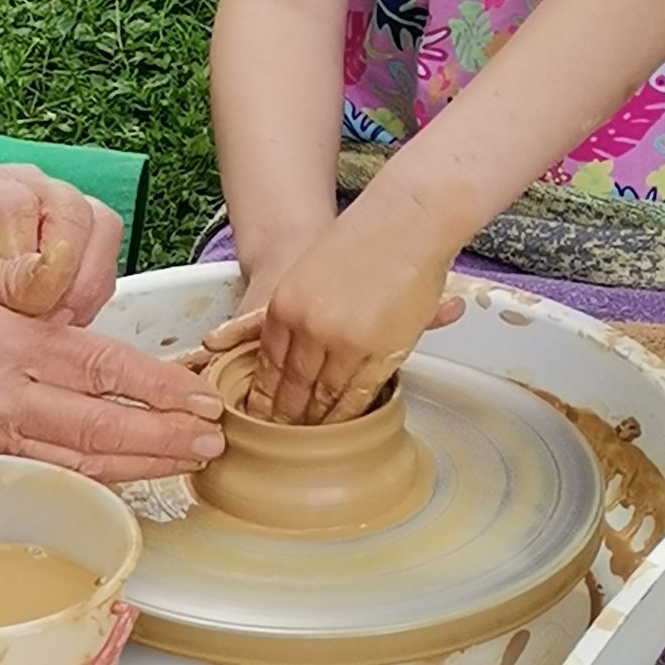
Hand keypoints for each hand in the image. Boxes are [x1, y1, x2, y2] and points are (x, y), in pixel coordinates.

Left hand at [0, 163, 123, 325]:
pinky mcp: (89, 232)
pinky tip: (65, 316)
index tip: (13, 299)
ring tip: (54, 319)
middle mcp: (24, 184)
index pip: (13, 205)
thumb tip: (25, 296)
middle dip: (62, 275)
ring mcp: (62, 204)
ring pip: (102, 227)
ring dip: (84, 285)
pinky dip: (92, 293)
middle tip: (39, 315)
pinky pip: (112, 255)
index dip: (19, 259)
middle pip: (70, 209)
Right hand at [0, 243, 224, 482]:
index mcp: (4, 340)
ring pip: (82, 464)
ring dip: (144, 466)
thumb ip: (21, 277)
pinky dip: (99, 484)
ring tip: (190, 463)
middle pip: (100, 428)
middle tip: (214, 441)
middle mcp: (0, 397)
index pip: (99, 367)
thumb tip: (73, 279)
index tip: (199, 398)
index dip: (156, 387)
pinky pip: (52, 480)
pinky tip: (134, 478)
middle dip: (165, 438)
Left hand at [249, 184, 461, 424]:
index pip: (267, 366)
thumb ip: (291, 311)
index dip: (263, 396)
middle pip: (290, 388)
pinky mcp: (377, 353)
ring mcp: (342, 344)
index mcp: (283, 308)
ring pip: (321, 398)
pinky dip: (346, 414)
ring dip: (313, 423)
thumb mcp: (307, 273)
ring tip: (305, 443)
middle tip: (276, 440)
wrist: (405, 221)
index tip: (258, 415)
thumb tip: (271, 349)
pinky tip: (340, 427)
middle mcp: (307, 329)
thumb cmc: (362, 240)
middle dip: (282, 418)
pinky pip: (356, 395)